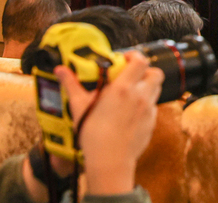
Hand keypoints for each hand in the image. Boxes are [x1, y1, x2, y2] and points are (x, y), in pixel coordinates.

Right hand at [55, 51, 163, 195]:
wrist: (110, 162)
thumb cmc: (93, 134)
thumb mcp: (79, 106)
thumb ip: (71, 85)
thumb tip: (60, 70)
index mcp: (124, 88)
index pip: (141, 61)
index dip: (135, 56)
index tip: (125, 58)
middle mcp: (141, 96)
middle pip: (155, 73)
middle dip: (146, 71)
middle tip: (131, 75)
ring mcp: (149, 110)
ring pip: (156, 89)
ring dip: (147, 86)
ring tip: (131, 93)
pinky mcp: (152, 123)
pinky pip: (153, 107)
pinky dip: (145, 104)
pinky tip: (131, 112)